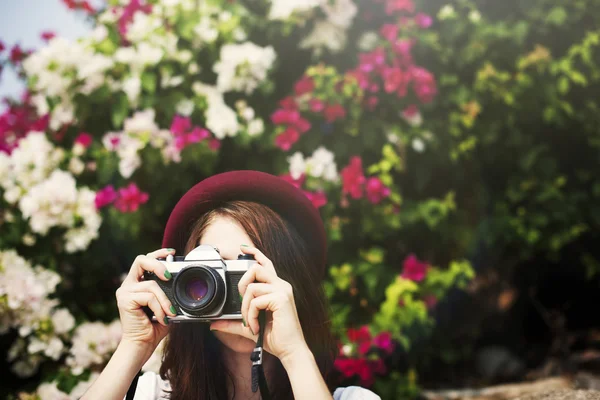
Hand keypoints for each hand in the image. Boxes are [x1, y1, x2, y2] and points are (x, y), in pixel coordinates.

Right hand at [115, 248, 176, 350]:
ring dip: (164, 300)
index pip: (145, 260)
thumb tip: (182, 284)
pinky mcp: (125, 300)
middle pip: (141, 260)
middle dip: (157, 264)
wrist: (142, 345)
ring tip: (170, 313)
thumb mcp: (166, 306)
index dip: (158, 253)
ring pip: (151, 284)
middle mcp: (128, 285)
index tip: (172, 252)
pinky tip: (162, 318)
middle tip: (168, 276)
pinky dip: (159, 308)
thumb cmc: (154, 327)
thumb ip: (169, 293)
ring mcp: (125, 292)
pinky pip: (149, 297)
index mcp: (137, 283)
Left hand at [210, 245, 307, 361]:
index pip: (265, 264)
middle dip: (242, 283)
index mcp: (277, 287)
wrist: (290, 350)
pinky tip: (255, 327)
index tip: (242, 248)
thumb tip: (214, 323)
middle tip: (241, 302)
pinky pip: (256, 300)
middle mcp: (281, 285)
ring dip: (245, 307)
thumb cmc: (275, 337)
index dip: (254, 253)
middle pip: (256, 268)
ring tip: (249, 322)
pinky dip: (250, 315)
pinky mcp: (281, 299)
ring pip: (252, 286)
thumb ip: (233, 322)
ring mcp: (282, 291)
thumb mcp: (249, 327)